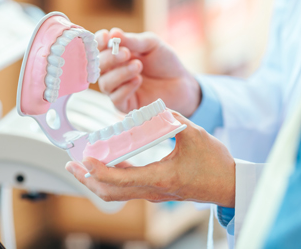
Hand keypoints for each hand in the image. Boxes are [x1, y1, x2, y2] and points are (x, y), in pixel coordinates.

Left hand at [65, 112, 235, 207]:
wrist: (228, 185)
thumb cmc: (215, 164)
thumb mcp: (195, 135)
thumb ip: (172, 118)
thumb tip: (154, 108)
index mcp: (161, 177)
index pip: (120, 179)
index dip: (98, 170)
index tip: (84, 159)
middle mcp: (153, 190)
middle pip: (111, 192)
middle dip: (87, 180)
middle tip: (71, 165)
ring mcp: (154, 193)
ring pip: (117, 192)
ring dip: (96, 180)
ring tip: (81, 167)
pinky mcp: (156, 189)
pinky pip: (127, 187)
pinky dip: (111, 178)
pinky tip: (107, 164)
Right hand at [95, 28, 200, 116]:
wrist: (182, 82)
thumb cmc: (165, 62)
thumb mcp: (152, 44)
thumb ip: (134, 41)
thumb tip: (113, 33)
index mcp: (116, 54)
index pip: (98, 48)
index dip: (99, 42)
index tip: (106, 37)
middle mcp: (112, 71)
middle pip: (98, 66)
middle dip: (109, 58)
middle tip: (126, 54)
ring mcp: (118, 89)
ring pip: (105, 83)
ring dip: (119, 73)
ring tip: (138, 66)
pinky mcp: (126, 105)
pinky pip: (115, 99)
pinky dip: (124, 89)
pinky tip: (138, 80)